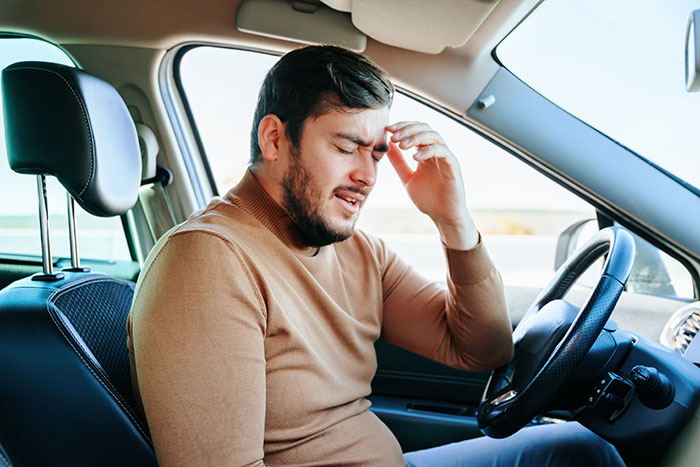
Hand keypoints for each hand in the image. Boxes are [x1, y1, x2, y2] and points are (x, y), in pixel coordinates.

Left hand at [386, 121, 478, 249]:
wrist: (443, 217)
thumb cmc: (429, 199)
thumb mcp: (407, 178)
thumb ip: (398, 162)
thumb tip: (388, 146)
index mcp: (425, 153)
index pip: (415, 130)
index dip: (402, 126)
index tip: (387, 129)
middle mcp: (436, 152)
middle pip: (425, 128)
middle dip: (408, 129)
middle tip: (394, 136)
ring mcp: (446, 158)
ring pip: (434, 136)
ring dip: (416, 137)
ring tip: (403, 146)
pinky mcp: (453, 166)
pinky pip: (443, 152)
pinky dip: (428, 151)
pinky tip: (415, 158)